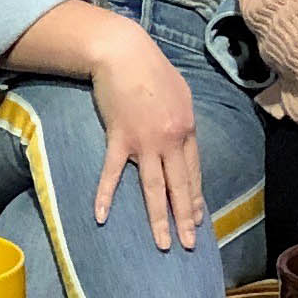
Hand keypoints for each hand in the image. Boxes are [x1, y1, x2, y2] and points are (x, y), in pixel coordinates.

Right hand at [88, 20, 203, 250]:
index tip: (197, 219)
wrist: (123, 52)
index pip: (193, 172)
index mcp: (187, 129)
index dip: (194, 197)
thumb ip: (184, 118)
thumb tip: (185, 137)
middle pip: (179, 186)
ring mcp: (145, 142)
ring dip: (158, 219)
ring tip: (163, 244)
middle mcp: (171, 141)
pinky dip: (105, 195)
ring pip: (154, 188)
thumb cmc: (152, 68)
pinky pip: (113, 173)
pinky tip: (100, 216)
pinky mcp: (119, 139)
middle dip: (185, 218)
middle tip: (190, 244)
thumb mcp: (181, 92)